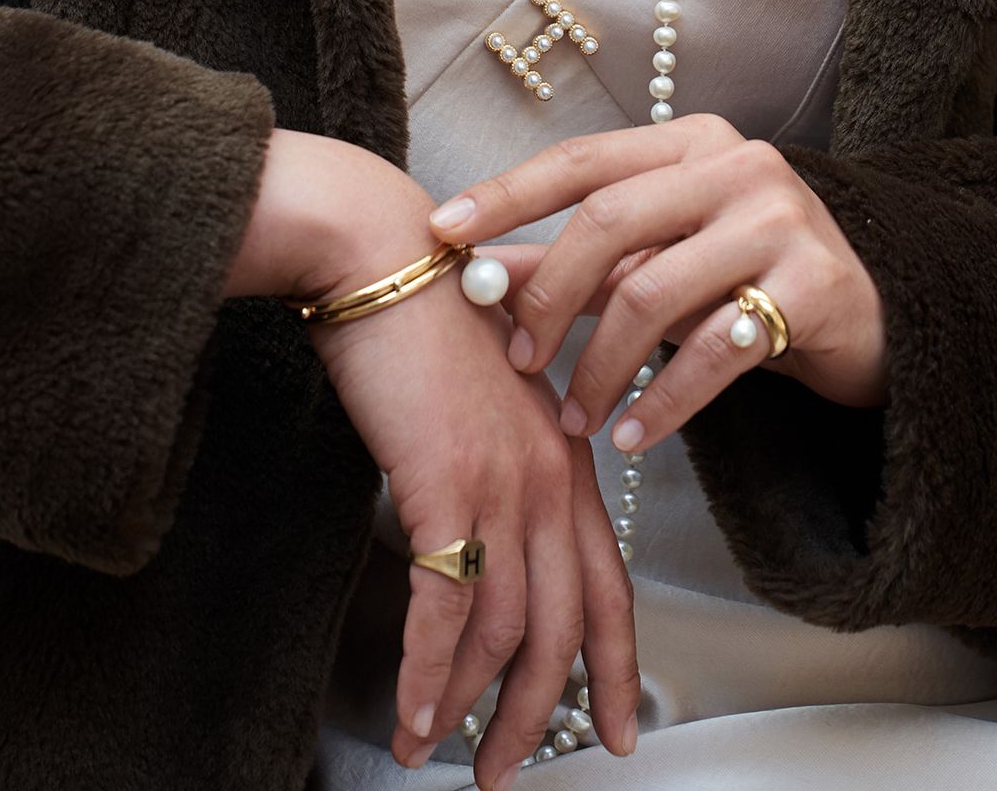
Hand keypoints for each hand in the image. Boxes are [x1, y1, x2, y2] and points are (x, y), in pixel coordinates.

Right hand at [299, 164, 639, 784]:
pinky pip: (444, 609)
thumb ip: (505, 462)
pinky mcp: (445, 484)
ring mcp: (502, 482)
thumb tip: (484, 535)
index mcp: (566, 454)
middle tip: (509, 771)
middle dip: (540, 712)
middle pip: (565, 626)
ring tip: (432, 751)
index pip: (609, 583)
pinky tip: (410, 712)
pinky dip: (427, 673)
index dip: (614, 666)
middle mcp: (549, 476)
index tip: (614, 729)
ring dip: (467, 705)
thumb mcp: (487, 394)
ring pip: (505, 630)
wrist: (381, 256)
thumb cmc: (422, 316)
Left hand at [426, 114, 890, 456]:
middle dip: (548, 298)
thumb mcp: (662, 259)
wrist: (874, 315)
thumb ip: (576, 262)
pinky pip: (715, 349)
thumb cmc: (746, 282)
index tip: (442, 232)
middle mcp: (737, 164)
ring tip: (576, 418)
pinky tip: (633, 435)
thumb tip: (477, 272)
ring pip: (654, 292)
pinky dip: (663, 401)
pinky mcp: (815, 284)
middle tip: (518, 361)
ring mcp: (780, 219)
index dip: (506, 194)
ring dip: (600, 366)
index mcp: (690, 141)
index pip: (581, 160)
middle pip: (609, 222)